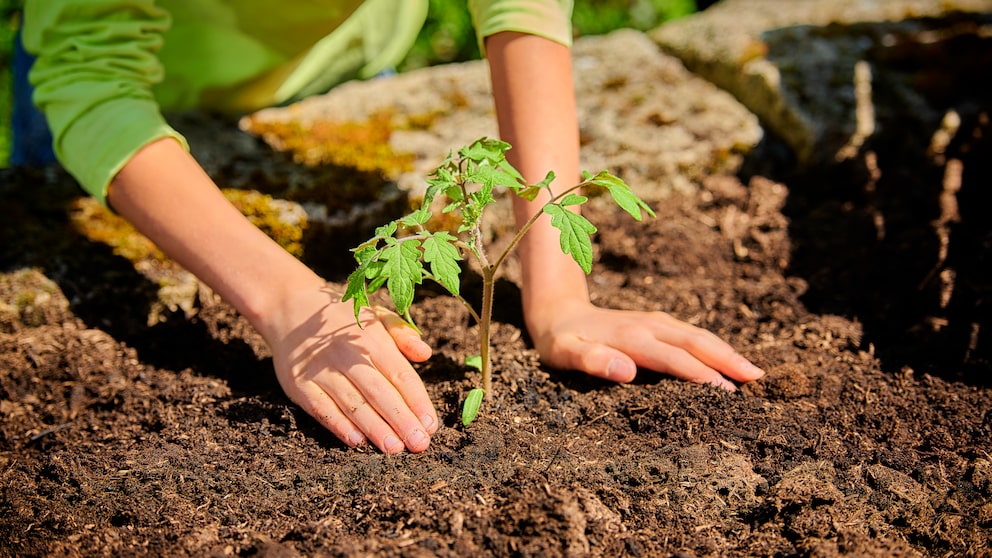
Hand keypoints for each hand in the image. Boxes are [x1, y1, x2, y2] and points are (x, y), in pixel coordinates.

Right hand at [267, 284, 437, 453]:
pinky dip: (339, 426)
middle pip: (380, 393)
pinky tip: (357, 442)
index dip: (417, 401)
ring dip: (375, 428)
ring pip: (353, 404)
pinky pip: (321, 409)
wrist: (291, 306)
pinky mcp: (298, 384)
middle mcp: (347, 355)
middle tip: (419, 444)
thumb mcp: (376, 315)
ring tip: (394, 449)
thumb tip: (425, 354)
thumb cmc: (343, 319)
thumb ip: (402, 334)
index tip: (431, 425)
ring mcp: (321, 370)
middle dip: (401, 421)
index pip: (401, 375)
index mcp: (372, 339)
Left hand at [526, 298, 764, 389]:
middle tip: (758, 380)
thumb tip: (625, 370)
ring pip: (697, 335)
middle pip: (695, 342)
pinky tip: (726, 359)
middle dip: (727, 360)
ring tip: (753, 372)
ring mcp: (655, 322)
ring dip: (726, 352)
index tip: (728, 393)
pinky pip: (691, 334)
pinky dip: (713, 346)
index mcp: (631, 337)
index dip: (701, 375)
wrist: (557, 312)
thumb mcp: (564, 354)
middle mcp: (649, 326)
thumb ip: (592, 360)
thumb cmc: (560, 341)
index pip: (674, 358)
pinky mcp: (656, 323)